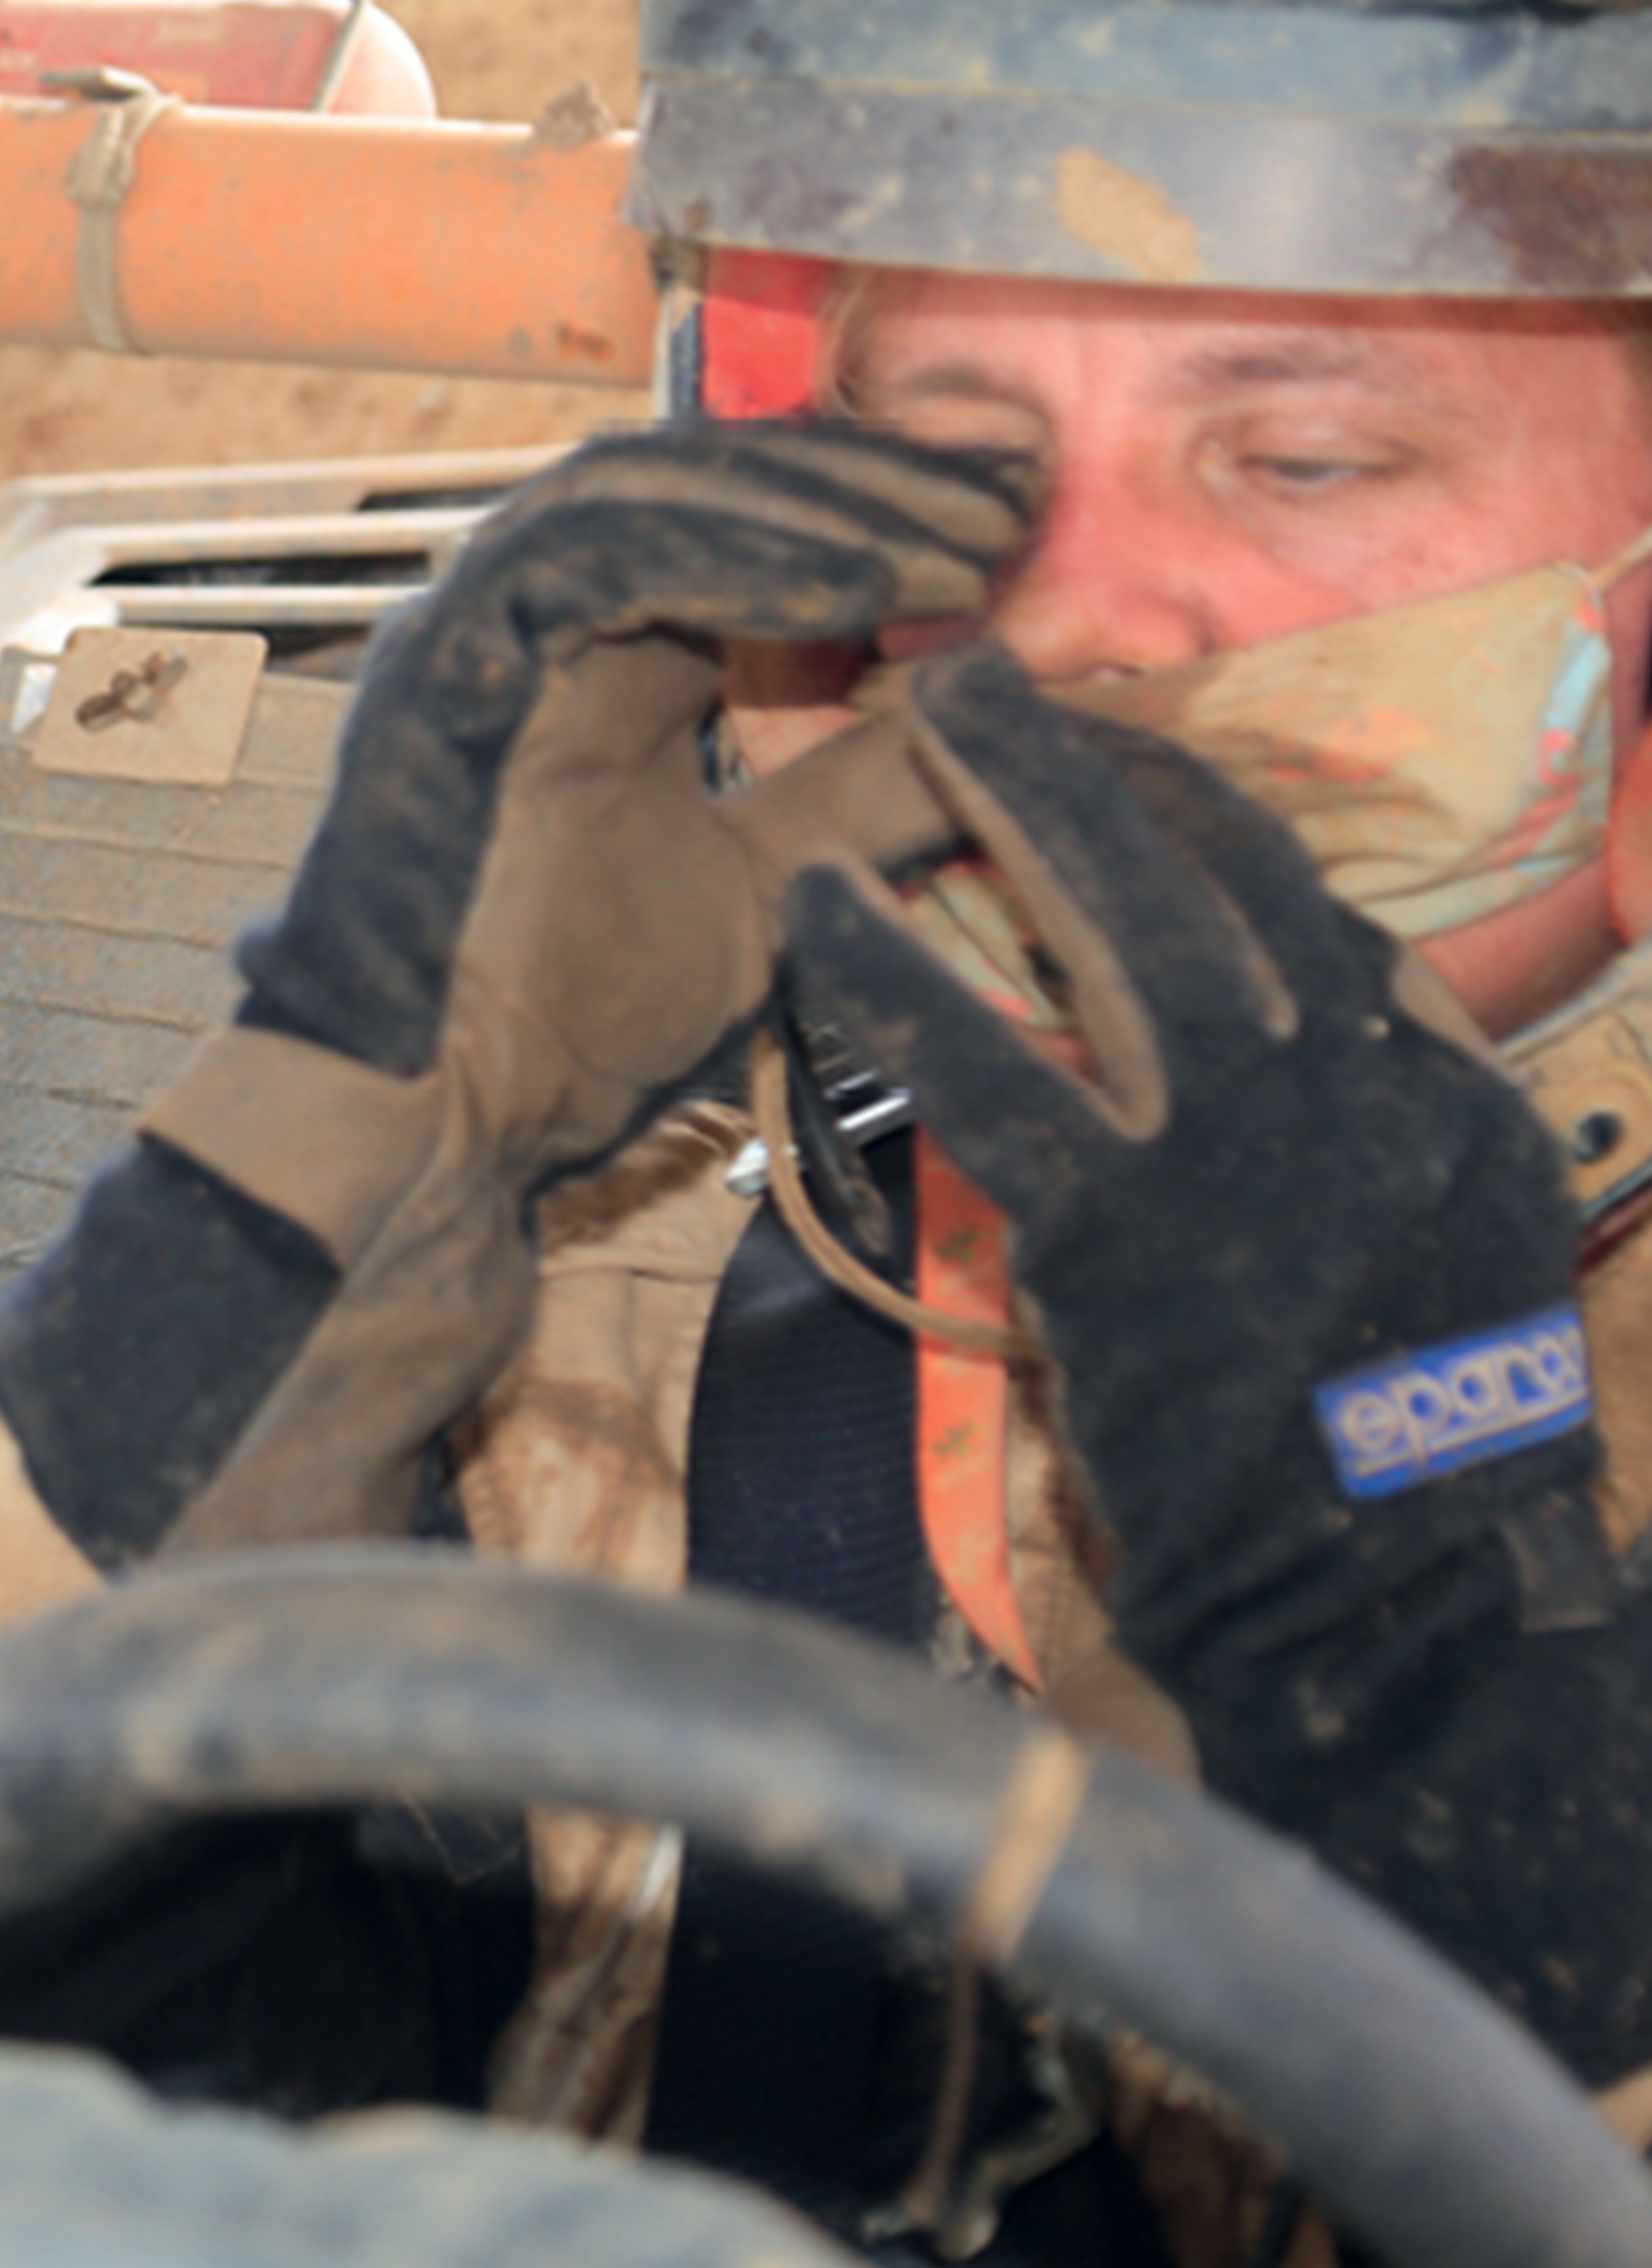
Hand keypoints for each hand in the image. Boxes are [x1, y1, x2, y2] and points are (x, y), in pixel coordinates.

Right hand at [16, 425, 1035, 1563]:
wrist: (446, 1117)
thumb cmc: (575, 1022)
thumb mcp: (777, 886)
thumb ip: (868, 796)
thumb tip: (1007, 717)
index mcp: (592, 661)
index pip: (733, 521)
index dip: (873, 499)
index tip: (1016, 517)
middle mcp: (523, 623)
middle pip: (695, 475)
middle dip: (862, 475)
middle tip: (1011, 500)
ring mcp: (473, 635)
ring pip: (638, 489)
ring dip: (812, 506)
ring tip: (953, 552)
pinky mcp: (445, 669)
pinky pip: (588, 562)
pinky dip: (730, 557)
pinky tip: (857, 593)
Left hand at [782, 642, 1588, 1669]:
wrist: (1390, 1598)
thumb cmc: (1401, 1432)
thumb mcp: (1447, 1228)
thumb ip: (1394, 1092)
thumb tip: (1349, 981)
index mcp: (1424, 1078)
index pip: (1293, 890)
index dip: (1178, 798)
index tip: (1092, 737)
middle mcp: (1352, 1084)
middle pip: (1212, 867)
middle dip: (1091, 754)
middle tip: (979, 670)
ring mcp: (1242, 1153)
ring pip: (1122, 928)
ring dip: (1009, 805)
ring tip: (907, 718)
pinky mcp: (1125, 1239)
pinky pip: (991, 1074)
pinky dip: (896, 981)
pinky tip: (820, 912)